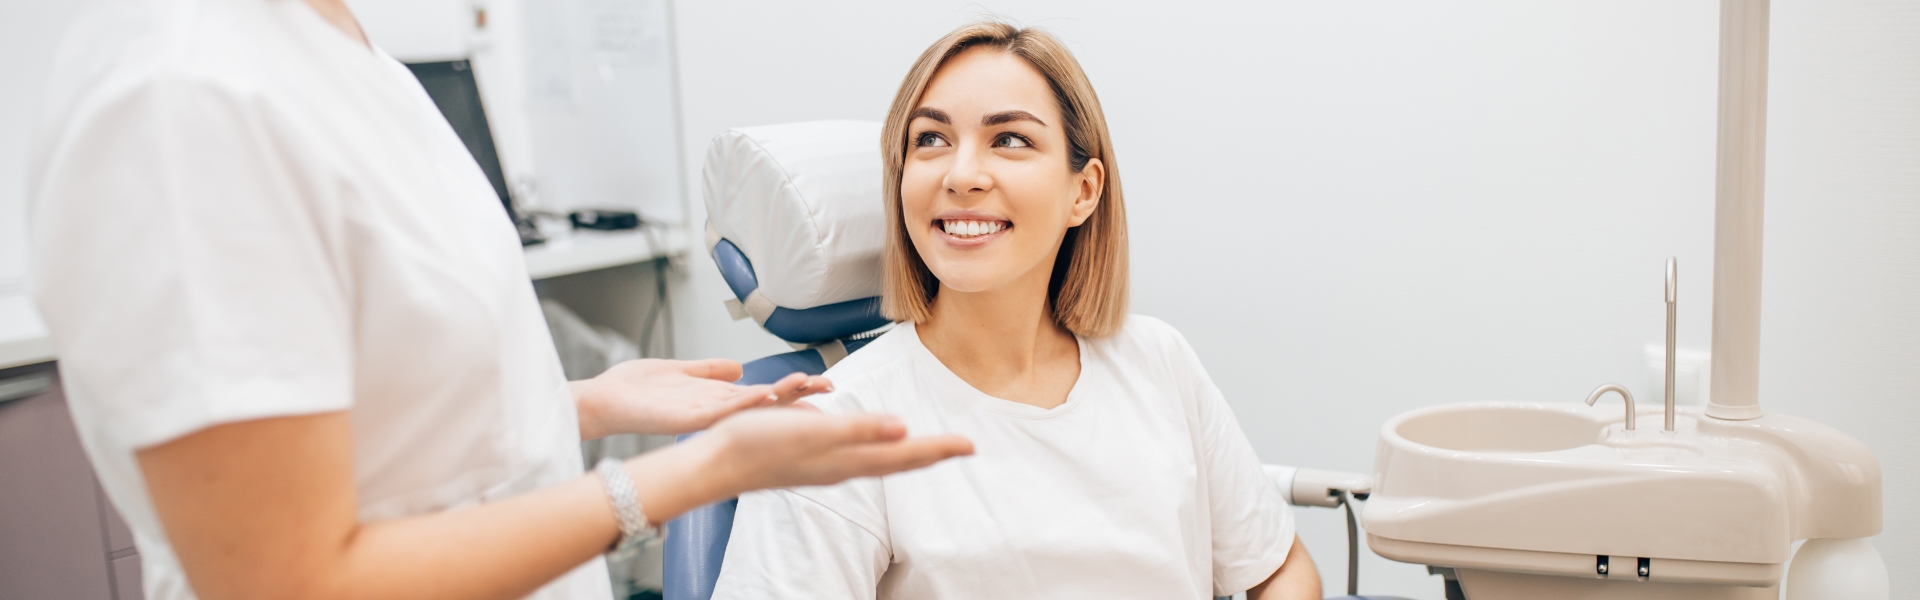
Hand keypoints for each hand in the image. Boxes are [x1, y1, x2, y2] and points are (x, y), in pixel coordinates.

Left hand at [573, 358, 831, 438]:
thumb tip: (738, 366)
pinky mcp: (685, 420)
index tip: (819, 382)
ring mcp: (701, 417)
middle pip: (764, 403)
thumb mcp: (680, 370)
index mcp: (715, 399)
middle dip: (796, 395)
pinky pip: (719, 412)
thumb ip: (709, 370)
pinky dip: (742, 404)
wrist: (602, 401)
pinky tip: (763, 394)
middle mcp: (714, 411)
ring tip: (806, 386)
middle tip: (828, 387)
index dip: (791, 388)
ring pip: (748, 408)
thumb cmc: (634, 389)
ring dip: (777, 398)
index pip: (762, 393)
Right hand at [695, 409, 974, 494]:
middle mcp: (842, 466)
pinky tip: (870, 443)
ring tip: (927, 447)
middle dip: (931, 453)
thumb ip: (858, 430)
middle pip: (898, 461)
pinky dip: (875, 448)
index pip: (906, 456)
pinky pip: (856, 455)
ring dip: (906, 452)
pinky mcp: (810, 459)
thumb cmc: (757, 445)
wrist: (714, 463)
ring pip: (879, 459)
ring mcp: (826, 465)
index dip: (939, 449)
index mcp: (848, 459)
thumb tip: (903, 430)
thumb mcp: (811, 431)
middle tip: (961, 448)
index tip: (970, 446)